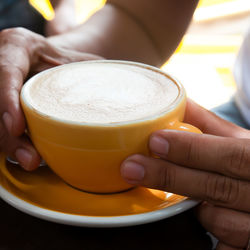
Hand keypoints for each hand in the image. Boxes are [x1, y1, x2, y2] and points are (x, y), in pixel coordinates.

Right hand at [0, 27, 101, 170]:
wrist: (58, 63)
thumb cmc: (71, 61)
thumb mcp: (82, 59)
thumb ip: (94, 69)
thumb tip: (126, 87)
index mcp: (19, 46)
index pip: (6, 71)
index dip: (7, 100)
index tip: (18, 128)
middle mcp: (4, 67)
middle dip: (10, 135)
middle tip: (31, 158)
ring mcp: (4, 89)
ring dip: (12, 144)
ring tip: (31, 161)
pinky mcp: (8, 106)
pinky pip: (6, 126)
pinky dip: (17, 143)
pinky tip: (30, 156)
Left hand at [121, 100, 249, 249]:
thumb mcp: (242, 143)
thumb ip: (210, 125)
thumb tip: (179, 103)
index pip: (229, 154)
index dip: (191, 149)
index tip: (155, 140)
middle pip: (215, 188)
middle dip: (170, 177)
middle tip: (131, 167)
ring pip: (216, 220)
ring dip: (193, 205)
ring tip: (185, 191)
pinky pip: (222, 244)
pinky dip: (209, 230)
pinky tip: (204, 213)